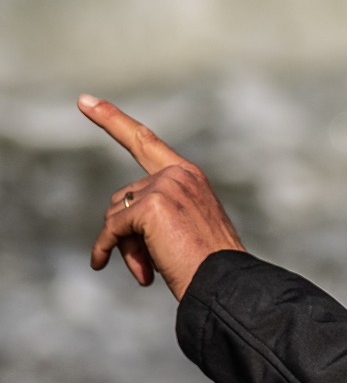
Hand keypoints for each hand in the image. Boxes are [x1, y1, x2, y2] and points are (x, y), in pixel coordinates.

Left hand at [79, 94, 245, 299]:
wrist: (225, 281)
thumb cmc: (208, 264)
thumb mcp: (182, 229)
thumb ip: (153, 214)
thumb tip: (111, 224)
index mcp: (189, 176)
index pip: (145, 141)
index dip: (112, 120)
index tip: (85, 101)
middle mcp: (178, 174)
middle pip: (124, 197)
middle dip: (125, 233)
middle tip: (143, 268)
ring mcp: (165, 187)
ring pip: (116, 214)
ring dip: (122, 246)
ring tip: (146, 272)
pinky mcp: (151, 206)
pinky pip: (111, 229)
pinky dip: (105, 249)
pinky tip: (103, 264)